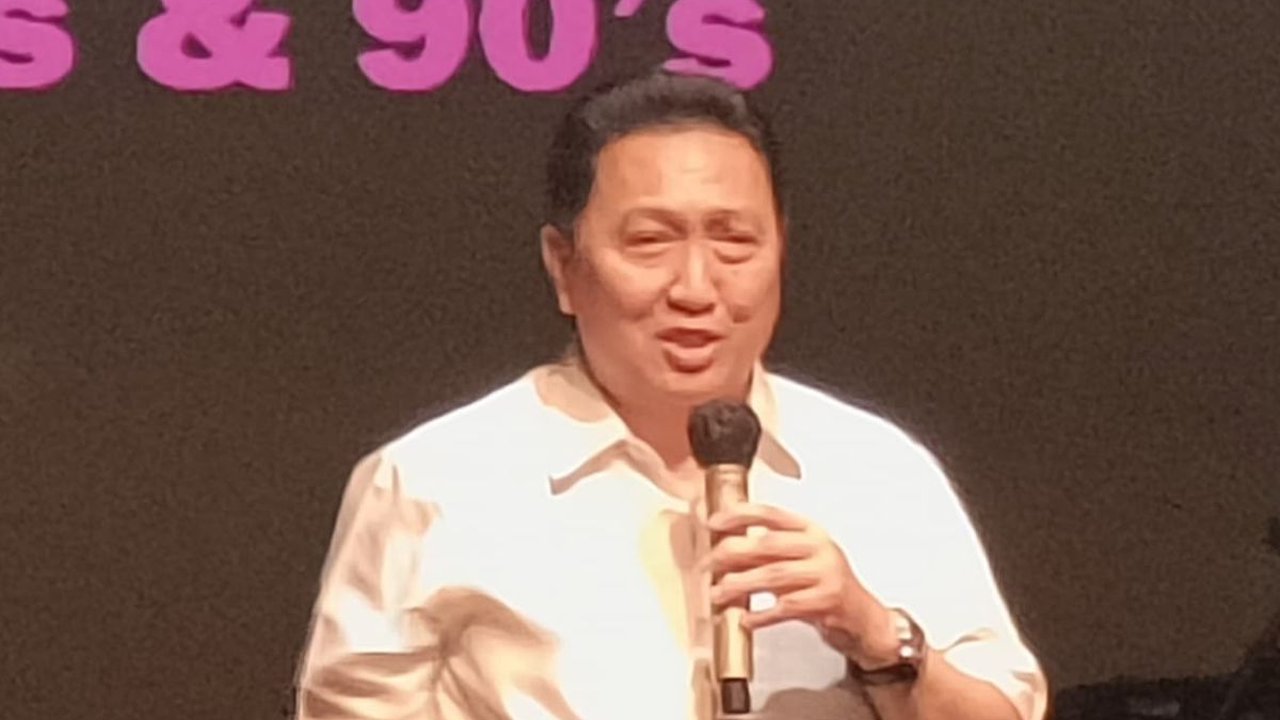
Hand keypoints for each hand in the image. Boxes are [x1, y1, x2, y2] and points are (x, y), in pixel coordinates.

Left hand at [704, 502, 899, 665]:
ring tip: (719, 592)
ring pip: (773, 575)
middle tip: (709, 564)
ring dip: (740, 585)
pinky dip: (762, 614)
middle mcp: (819, 547)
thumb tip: (726, 546)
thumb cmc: (827, 586)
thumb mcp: (803, 559)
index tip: (714, 522)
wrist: (864, 618)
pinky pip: (786, 607)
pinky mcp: (827, 602)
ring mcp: (825, 574)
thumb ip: (770, 551)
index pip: (770, 513)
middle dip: (731, 553)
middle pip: (767, 545)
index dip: (739, 515)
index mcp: (811, 531)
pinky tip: (746, 619)